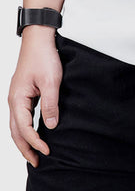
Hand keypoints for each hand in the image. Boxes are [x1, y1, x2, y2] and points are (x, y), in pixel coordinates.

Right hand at [8, 26, 61, 166]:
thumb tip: (50, 126)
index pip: (24, 128)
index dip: (35, 142)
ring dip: (24, 140)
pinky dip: (25, 128)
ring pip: (17, 125)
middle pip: (16, 131)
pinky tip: (34, 132)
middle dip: (25, 148)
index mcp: (17, 99)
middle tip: (36, 162)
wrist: (38, 40)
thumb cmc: (43, 57)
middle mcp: (13, 100)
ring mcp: (16, 97)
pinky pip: (21, 116)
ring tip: (34, 152)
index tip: (47, 151)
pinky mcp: (23, 93)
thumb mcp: (52, 81)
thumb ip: (51, 104)